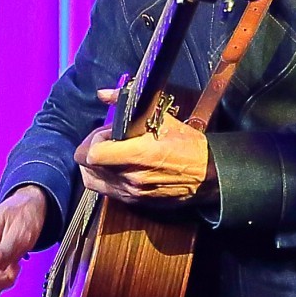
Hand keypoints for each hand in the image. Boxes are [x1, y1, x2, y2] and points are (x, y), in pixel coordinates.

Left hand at [75, 87, 212, 206]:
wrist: (208, 175)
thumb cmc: (189, 147)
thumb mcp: (162, 118)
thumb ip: (128, 104)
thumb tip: (104, 93)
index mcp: (138, 156)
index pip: (92, 154)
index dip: (93, 140)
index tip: (107, 132)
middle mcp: (131, 178)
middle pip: (87, 168)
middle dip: (91, 151)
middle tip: (106, 141)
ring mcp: (131, 193)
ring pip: (93, 181)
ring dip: (96, 165)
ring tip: (111, 153)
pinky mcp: (134, 202)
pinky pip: (106, 191)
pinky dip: (106, 177)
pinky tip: (119, 166)